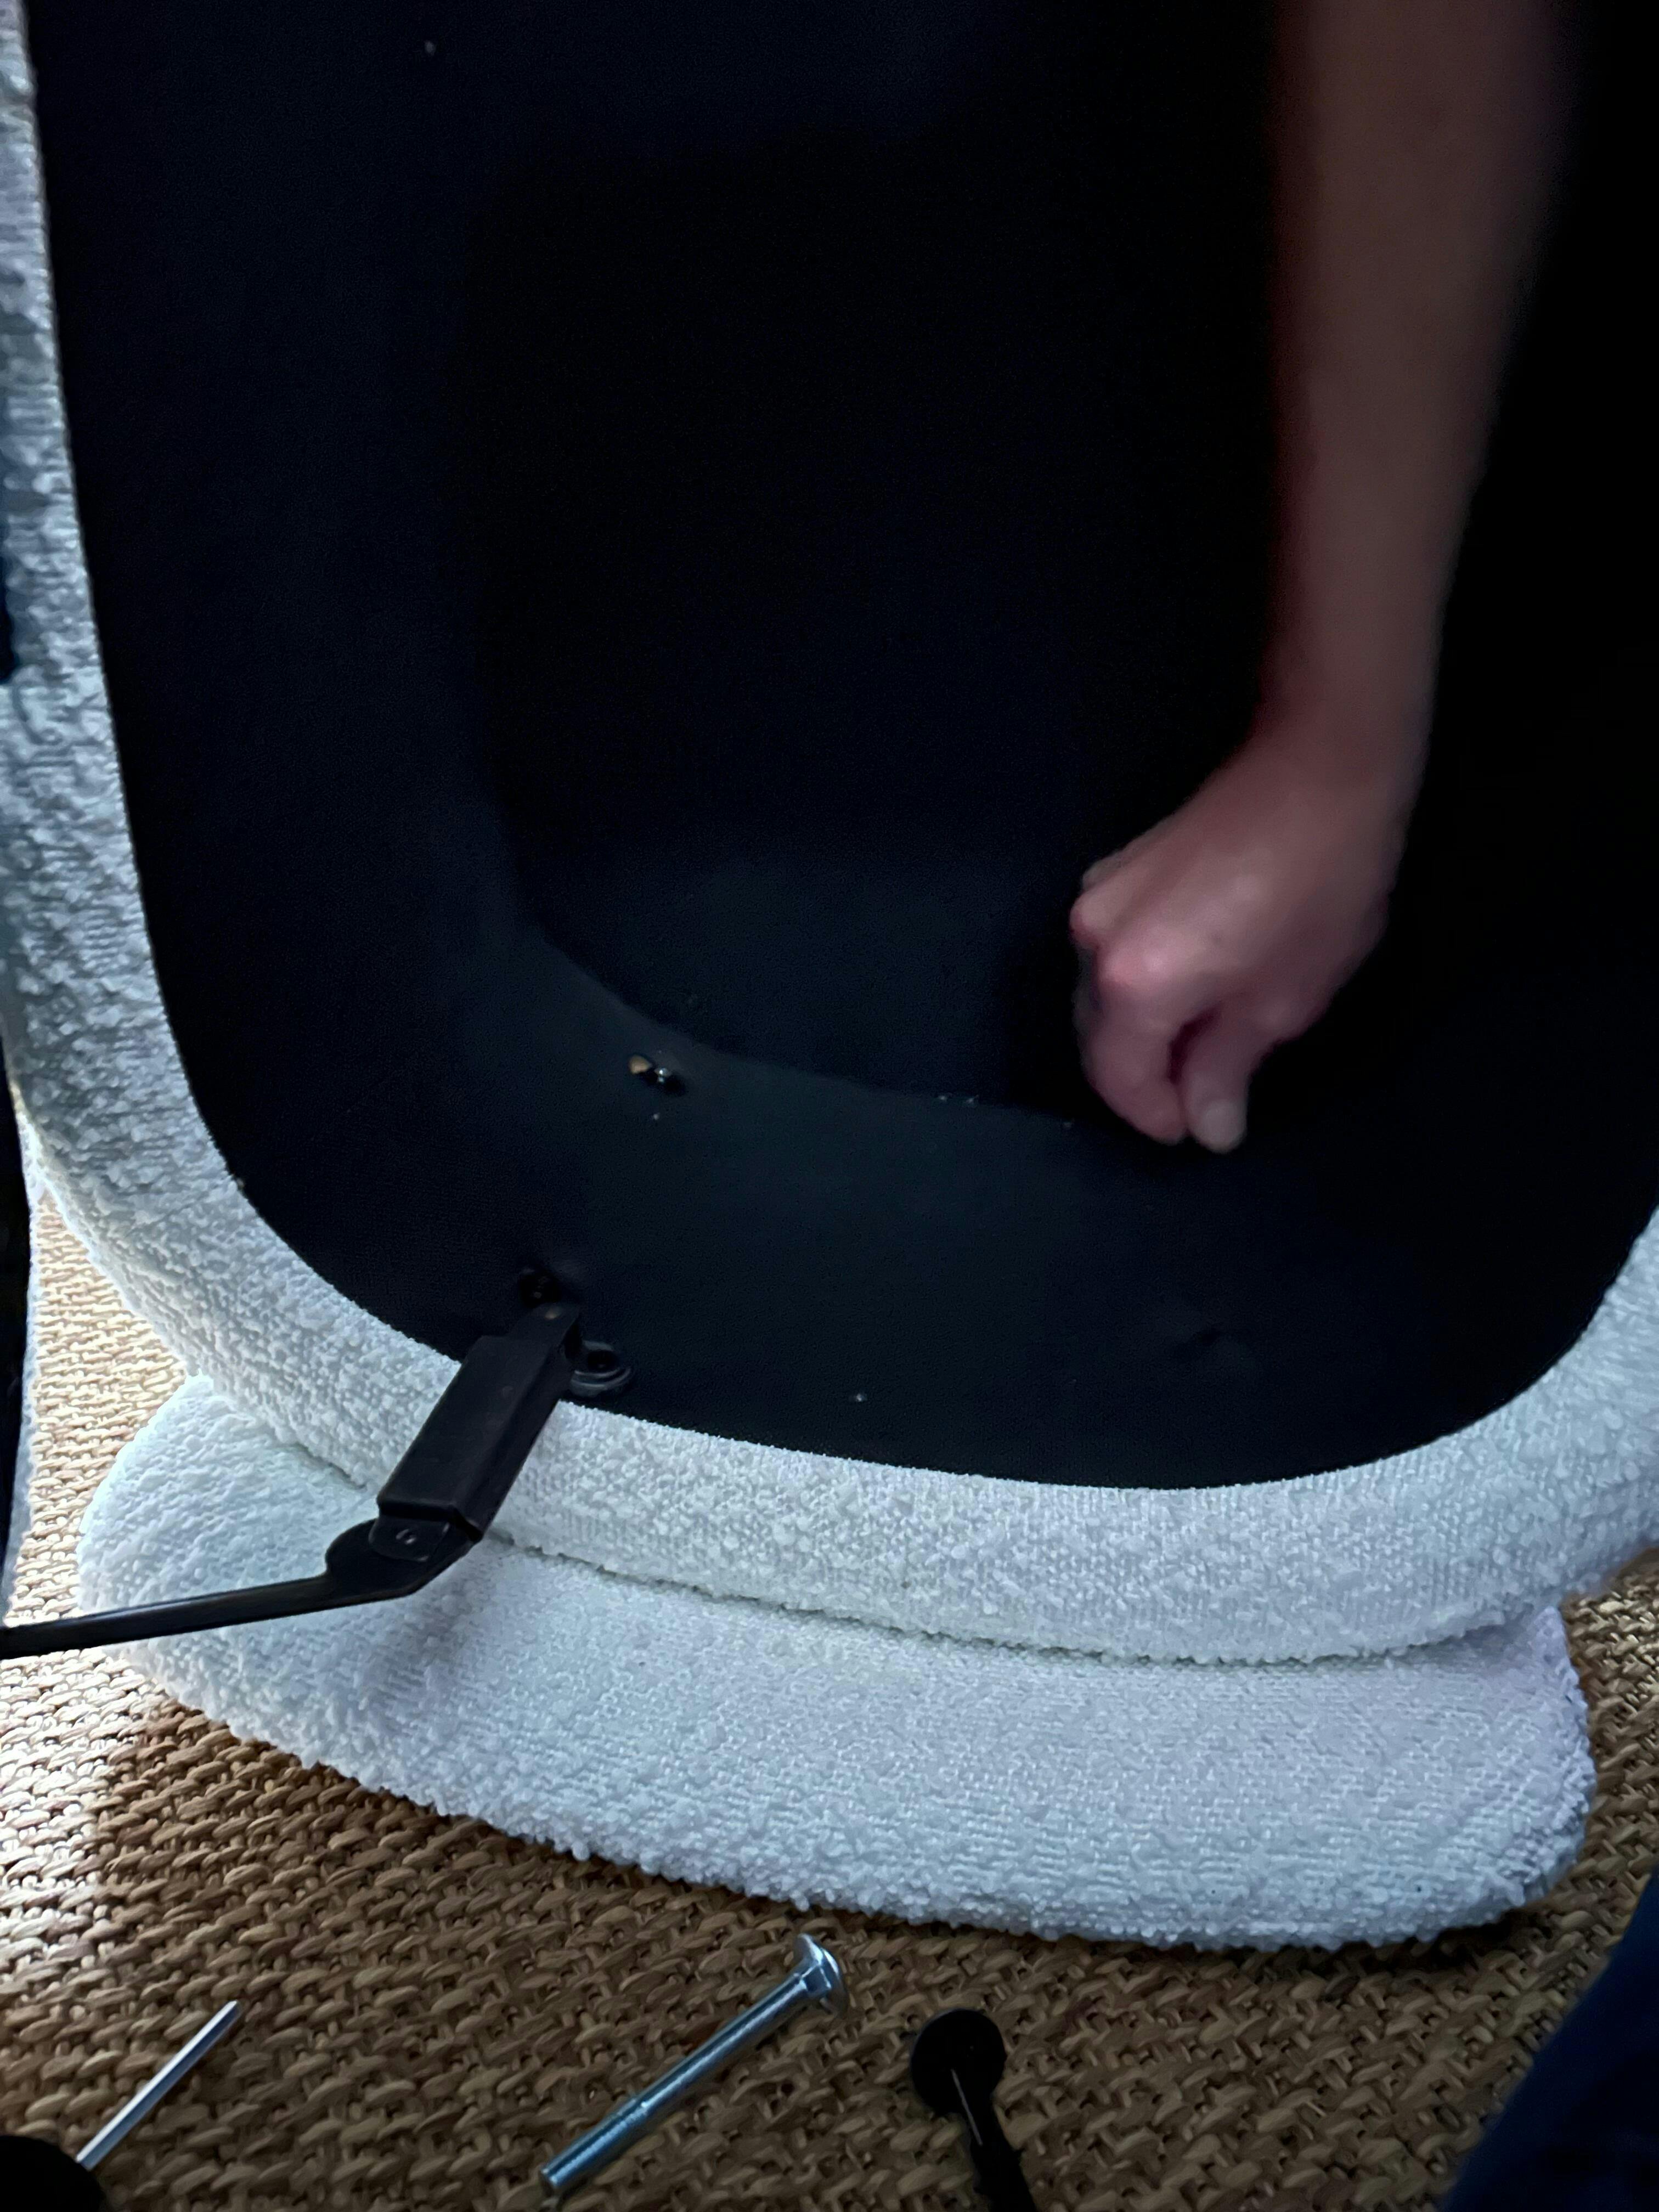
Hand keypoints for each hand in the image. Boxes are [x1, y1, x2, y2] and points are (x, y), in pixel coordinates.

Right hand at [1069, 721, 1423, 1149]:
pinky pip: (1112, 953)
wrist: (1319, 769)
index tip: (1198, 1130)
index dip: (1155, 1115)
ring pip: (1101, 995)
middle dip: (1145, 1077)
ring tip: (1206, 1043)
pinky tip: (1194, 987)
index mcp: (1134, 985)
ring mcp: (1096, 898)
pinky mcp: (1113, 871)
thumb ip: (1228, 1067)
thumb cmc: (1318, 890)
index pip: (1118, 1078)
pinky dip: (1142, 986)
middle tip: (1205, 1097)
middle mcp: (1093, 943)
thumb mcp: (1284, 998)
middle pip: (1099, 1037)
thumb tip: (1208, 1124)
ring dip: (1143, 1030)